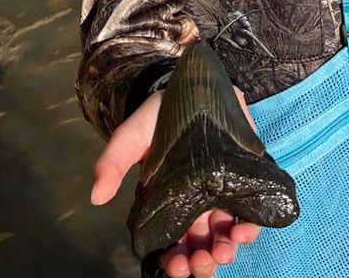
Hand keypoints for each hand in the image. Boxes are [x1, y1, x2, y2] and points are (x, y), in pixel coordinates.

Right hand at [90, 87, 261, 277]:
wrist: (194, 87)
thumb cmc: (158, 117)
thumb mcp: (131, 137)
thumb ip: (113, 163)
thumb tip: (96, 197)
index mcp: (168, 202)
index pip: (171, 241)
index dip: (173, 259)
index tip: (173, 265)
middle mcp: (197, 204)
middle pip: (200, 244)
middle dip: (200, 260)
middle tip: (199, 262)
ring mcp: (223, 193)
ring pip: (226, 234)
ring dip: (225, 250)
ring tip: (222, 251)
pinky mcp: (245, 179)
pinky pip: (252, 212)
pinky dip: (250, 227)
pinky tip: (245, 231)